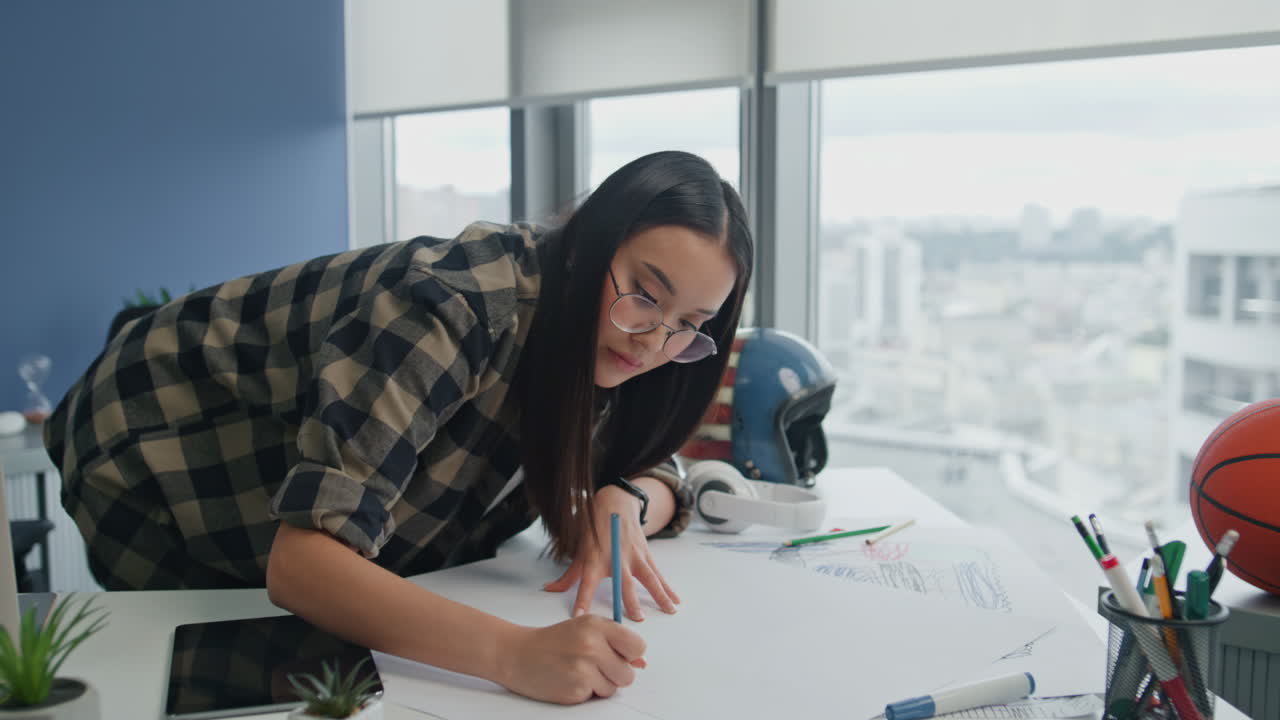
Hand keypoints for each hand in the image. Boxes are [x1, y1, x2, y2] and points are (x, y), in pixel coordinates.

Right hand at [498, 615, 645, 702]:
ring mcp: (583, 668)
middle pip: (629, 674)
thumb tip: (641, 663)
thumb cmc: (553, 641)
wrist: (517, 654)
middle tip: (594, 665)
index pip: (637, 646)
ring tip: (579, 671)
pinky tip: (569, 680)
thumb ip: (615, 642)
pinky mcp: (575, 689)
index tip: (618, 654)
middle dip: (615, 674)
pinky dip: (585, 692)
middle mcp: (591, 645)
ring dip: (600, 685)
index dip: (631, 655)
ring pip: (614, 689)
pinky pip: (596, 697)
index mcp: (597, 625)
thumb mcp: (585, 629)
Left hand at [543, 485, 679, 619]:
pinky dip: (668, 587)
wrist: (614, 503)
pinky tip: (676, 600)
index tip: (579, 616)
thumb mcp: (579, 550)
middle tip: (637, 619)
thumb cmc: (594, 530)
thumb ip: (568, 575)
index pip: (586, 582)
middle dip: (630, 600)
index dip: (582, 599)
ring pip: (649, 577)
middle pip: (624, 582)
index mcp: (595, 559)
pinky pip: (658, 573)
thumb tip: (549, 590)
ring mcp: (634, 555)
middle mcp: (616, 558)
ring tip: (668, 611)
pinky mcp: (646, 554)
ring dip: (659, 595)